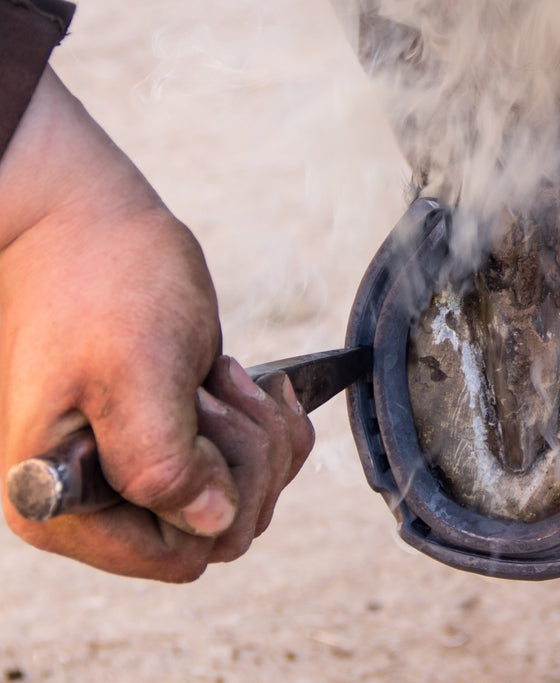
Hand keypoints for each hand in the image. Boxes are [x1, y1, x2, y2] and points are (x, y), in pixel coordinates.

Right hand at [0, 68, 313, 580]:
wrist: (85, 224)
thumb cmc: (100, 283)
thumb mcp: (134, 371)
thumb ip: (165, 465)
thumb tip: (210, 526)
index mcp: (67, 506)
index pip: (182, 554)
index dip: (215, 491)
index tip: (194, 416)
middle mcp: (102, 503)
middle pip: (225, 528)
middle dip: (242, 454)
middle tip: (206, 387)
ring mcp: (142, 475)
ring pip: (249, 496)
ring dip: (255, 431)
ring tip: (214, 375)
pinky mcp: (176, 445)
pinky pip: (256, 465)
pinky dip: (267, 420)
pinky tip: (235, 378)